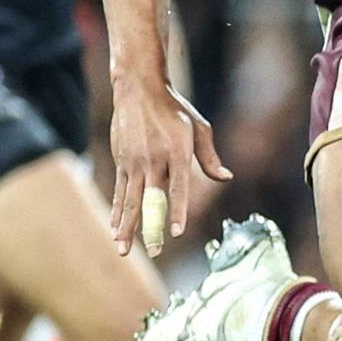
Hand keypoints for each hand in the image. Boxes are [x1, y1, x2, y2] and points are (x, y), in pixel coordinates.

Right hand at [108, 73, 232, 254]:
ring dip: (126, 227)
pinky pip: (119, 192)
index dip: (177, 211)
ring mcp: (134, 162)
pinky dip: (116, 211)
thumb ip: (209, 156)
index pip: (178, 188)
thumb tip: (226, 178)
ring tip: (122, 249)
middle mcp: (154, 160)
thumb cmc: (173, 108)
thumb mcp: (198, 128)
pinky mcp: (121, 162)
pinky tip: (115, 228)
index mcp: (176, 152)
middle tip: (153, 252)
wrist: (138, 88)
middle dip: (151, 228)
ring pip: (130, 201)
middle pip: (151, 201)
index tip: (177, 233)